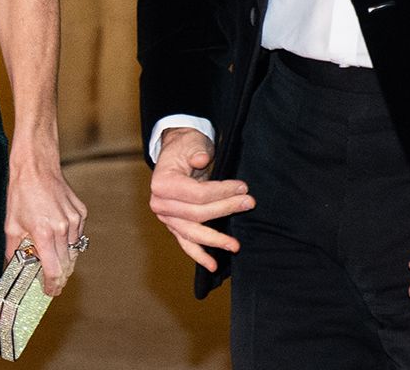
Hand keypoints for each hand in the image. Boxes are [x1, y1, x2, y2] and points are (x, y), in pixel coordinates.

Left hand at [5, 153, 86, 296]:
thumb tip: (13, 267)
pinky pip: (78, 235)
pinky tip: (59, 238)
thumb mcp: (11, 225)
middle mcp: (63, 228)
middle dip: (59, 276)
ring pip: (74, 251)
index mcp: (44, 233)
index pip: (54, 271)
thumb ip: (14, 250)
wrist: (36, 166)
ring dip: (65, 260)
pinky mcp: (81, 212)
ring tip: (54, 262)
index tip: (50, 292)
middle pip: (67, 264)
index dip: (53, 286)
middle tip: (52, 283)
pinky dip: (70, 241)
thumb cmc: (22, 193)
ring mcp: (75, 219)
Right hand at [148, 127, 254, 271]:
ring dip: (215, 239)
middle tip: (249, 203)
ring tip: (235, 245)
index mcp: (162, 183)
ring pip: (193, 233)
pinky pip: (186, 243)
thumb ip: (196, 151)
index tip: (242, 187)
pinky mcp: (174, 226)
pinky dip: (199, 254)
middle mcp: (160, 204)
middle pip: (197, 213)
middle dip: (225, 209)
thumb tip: (202, 159)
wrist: (176, 152)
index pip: (197, 194)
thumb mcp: (191, 143)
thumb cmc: (185, 147)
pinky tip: (213, 265)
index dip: (222, 192)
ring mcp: (166, 218)